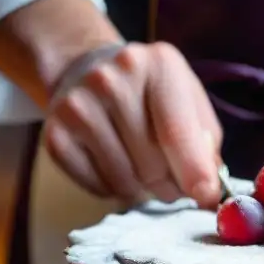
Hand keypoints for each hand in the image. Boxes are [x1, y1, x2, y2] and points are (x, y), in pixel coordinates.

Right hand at [45, 41, 222, 206]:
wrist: (89, 70)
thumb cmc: (152, 95)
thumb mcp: (188, 102)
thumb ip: (206, 144)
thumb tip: (209, 190)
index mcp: (157, 65)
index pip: (176, 133)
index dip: (195, 173)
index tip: (207, 198)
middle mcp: (111, 79)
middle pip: (152, 165)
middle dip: (169, 184)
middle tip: (169, 176)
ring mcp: (78, 105)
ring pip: (124, 181)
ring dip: (141, 188)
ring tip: (141, 166)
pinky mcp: (54, 134)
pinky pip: (97, 187)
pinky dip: (113, 188)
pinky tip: (114, 163)